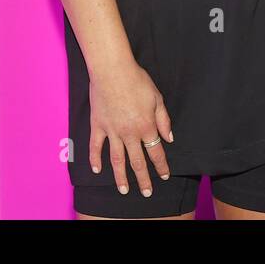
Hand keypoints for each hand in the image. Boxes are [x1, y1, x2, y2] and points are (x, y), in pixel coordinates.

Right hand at [87, 62, 173, 196]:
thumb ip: (164, 120)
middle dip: (143, 179)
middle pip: (137, 161)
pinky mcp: (98, 125)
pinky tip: (97, 170)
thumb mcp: (157, 98)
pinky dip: (95, 159)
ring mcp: (112, 131)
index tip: (164, 176)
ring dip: (121, 177)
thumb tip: (169, 138)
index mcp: (146, 127)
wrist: (112, 71)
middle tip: (147, 192)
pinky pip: (95, 146)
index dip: (161, 166)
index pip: (156, 152)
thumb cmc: (137, 81)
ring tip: (124, 190)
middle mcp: (129, 134)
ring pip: (117, 160)